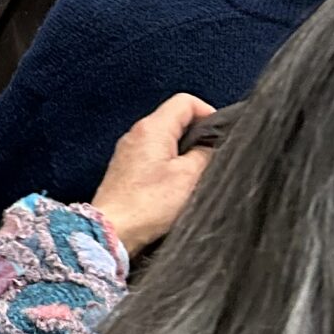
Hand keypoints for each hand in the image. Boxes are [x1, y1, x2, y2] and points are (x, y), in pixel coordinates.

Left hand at [90, 93, 216, 257]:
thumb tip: (213, 147)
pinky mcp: (125, 171)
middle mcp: (136, 134)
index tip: (222, 136)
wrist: (112, 231)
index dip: (209, 113)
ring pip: (164, 141)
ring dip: (183, 154)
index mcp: (152, 128)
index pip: (185, 102)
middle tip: (212, 158)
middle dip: (198, 136)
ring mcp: (128, 152)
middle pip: (175, 120)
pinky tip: (175, 188)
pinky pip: (152, 158)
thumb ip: (206, 154)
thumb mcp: (189, 177)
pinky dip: (168, 167)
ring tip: (194, 176)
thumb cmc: (147, 205)